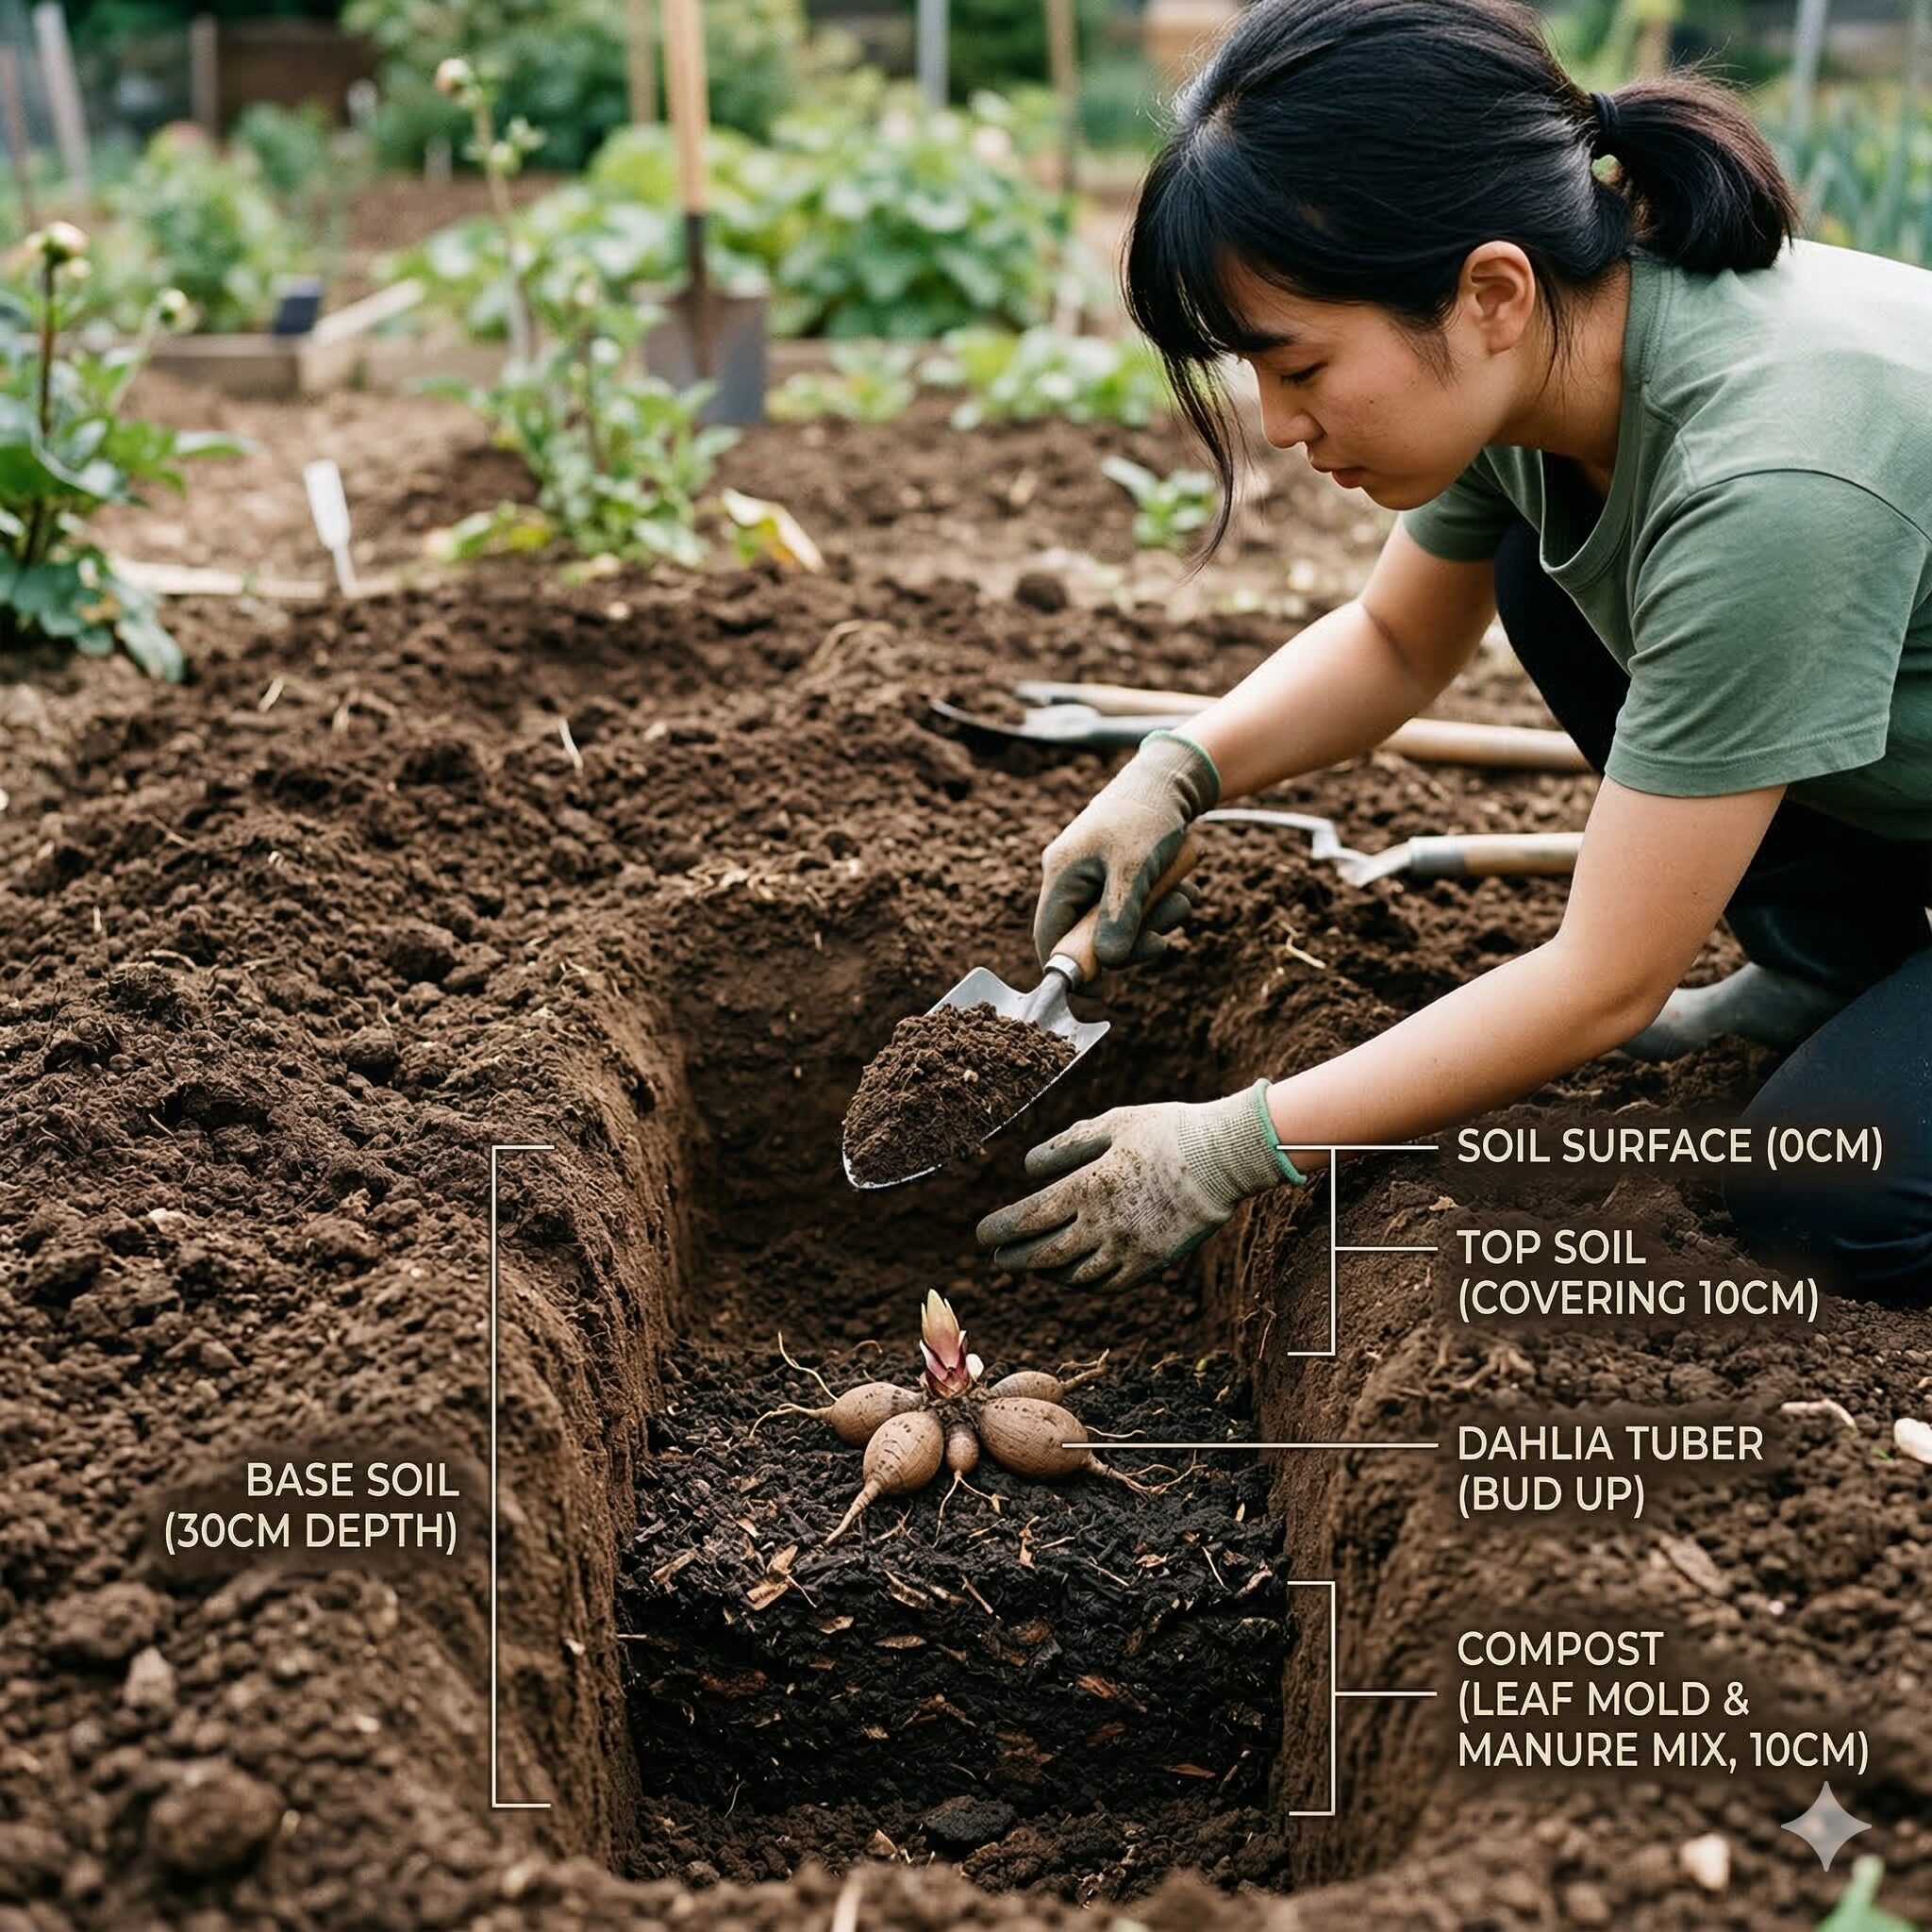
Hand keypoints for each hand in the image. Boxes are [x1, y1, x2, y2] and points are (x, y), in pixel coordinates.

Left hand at [975, 1081, 1304, 1290]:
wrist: (1226, 1158)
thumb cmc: (1168, 1131)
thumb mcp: (1113, 1124)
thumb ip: (1068, 1145)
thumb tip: (1028, 1167)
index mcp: (1089, 1187)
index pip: (1029, 1219)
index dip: (1000, 1231)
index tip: (983, 1235)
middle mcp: (1104, 1225)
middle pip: (1044, 1255)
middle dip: (1015, 1259)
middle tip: (998, 1258)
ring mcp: (1130, 1249)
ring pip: (1074, 1276)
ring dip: (1047, 1273)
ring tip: (1034, 1264)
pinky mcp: (1153, 1263)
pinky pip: (1109, 1284)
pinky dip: (1084, 1283)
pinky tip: (1075, 1273)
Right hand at [1034, 730, 1218, 970]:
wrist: (1173, 776)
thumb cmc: (1147, 816)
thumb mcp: (1134, 869)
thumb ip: (1119, 918)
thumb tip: (1109, 964)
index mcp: (1061, 875)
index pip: (1049, 938)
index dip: (1072, 970)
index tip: (1101, 995)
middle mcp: (1072, 879)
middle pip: (1090, 937)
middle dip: (1132, 939)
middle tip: (1161, 940)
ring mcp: (1096, 877)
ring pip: (1122, 924)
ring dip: (1156, 920)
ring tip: (1181, 896)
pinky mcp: (1121, 874)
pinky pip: (1139, 907)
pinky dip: (1163, 904)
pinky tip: (1182, 886)